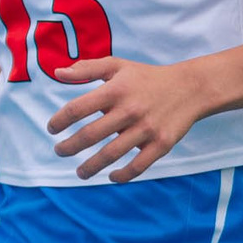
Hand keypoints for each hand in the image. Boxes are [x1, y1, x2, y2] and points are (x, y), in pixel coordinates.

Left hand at [44, 57, 210, 181]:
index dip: (59, 121)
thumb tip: (57, 72)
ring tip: (80, 172)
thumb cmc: (146, 77)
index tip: (52, 129)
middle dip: (69, 147)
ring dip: (90, 167)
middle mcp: (129, 110)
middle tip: (59, 151)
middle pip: (90, 135)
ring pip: (111, 154)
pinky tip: (111, 176)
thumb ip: (86, 69)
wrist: (190, 88)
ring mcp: (146, 129)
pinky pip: (138, 166)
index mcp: (115, 90)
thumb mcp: (117, 66)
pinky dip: (122, 175)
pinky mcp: (161, 144)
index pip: (77, 108)